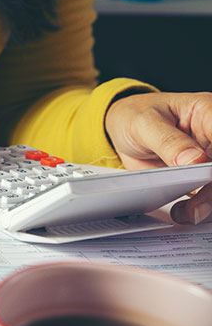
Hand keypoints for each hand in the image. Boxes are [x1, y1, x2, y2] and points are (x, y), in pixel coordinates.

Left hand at [105, 91, 211, 224]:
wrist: (122, 128)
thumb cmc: (135, 116)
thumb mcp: (144, 123)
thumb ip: (168, 141)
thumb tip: (194, 159)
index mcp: (207, 112)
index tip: (208, 175)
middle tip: (197, 206)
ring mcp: (209, 158)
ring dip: (209, 203)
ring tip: (187, 213)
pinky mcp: (201, 176)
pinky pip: (207, 195)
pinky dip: (200, 207)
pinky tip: (184, 212)